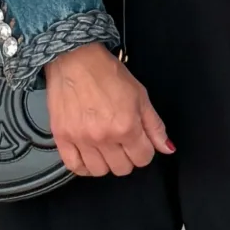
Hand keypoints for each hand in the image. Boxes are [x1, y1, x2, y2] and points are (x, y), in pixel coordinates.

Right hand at [43, 43, 173, 176]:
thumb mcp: (140, 95)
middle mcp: (104, 136)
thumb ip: (155, 126)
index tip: (139, 141)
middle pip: (122, 168)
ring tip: (104, 147)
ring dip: (105, 162)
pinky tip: (87, 155)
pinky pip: (74, 167)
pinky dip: (82, 166)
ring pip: (99, 171)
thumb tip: (166, 148)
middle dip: (127, 157)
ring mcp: (81, 139)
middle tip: (122, 142)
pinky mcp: (62, 137)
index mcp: (126, 126)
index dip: (144, 150)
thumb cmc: (106, 73)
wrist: (74, 59)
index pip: (143, 159)